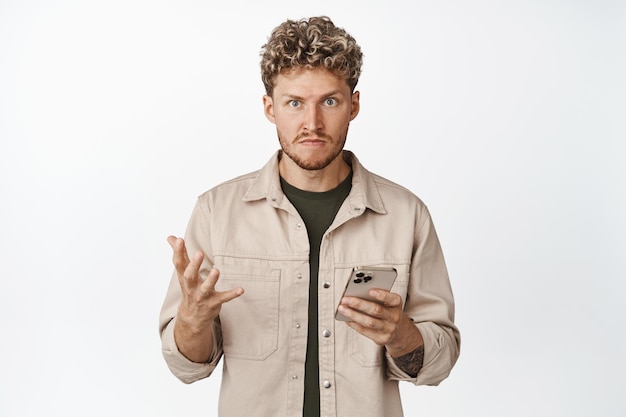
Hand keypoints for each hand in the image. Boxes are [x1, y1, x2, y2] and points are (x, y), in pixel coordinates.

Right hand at [167, 236, 243, 361]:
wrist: (191, 318)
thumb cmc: (189, 288)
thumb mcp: (182, 272)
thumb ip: (180, 254)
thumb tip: (170, 237)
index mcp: (184, 277)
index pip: (179, 263)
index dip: (178, 251)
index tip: (179, 239)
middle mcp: (191, 287)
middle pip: (189, 276)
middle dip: (194, 265)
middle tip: (199, 253)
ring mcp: (202, 296)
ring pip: (205, 288)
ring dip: (211, 280)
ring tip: (217, 270)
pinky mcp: (214, 303)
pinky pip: (223, 298)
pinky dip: (232, 294)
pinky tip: (241, 290)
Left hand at [337, 289, 422, 356]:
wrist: (398, 331)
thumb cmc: (388, 311)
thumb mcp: (388, 302)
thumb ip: (377, 297)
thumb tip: (357, 292)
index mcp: (396, 304)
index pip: (392, 299)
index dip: (382, 295)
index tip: (370, 291)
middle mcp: (394, 317)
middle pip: (376, 310)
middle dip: (359, 304)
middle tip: (346, 299)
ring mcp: (388, 329)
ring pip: (369, 322)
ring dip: (353, 315)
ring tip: (342, 309)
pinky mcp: (381, 338)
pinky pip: (365, 331)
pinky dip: (354, 324)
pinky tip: (346, 319)